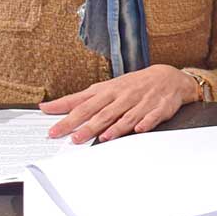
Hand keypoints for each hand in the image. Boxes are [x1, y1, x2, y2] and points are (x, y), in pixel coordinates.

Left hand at [41, 65, 198, 142]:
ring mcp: (141, 101)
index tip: (54, 129)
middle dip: (88, 125)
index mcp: (107, 91)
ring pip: (127, 115)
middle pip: (103, 112)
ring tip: (103, 137)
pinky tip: (139, 128)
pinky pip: (152, 116)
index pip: (84, 104)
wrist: (167, 77)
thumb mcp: (103, 88)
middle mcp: (122, 96)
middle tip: (74, 139)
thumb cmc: (131, 85)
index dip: (68, 117)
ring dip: (116, 126)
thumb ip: (77, 100)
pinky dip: (146, 122)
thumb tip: (49, 107)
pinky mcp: (159, 107)